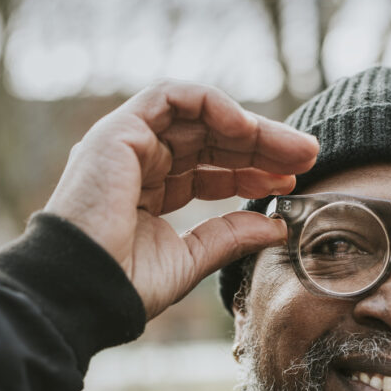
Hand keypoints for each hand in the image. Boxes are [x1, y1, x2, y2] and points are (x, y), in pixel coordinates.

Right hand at [44, 80, 318, 319]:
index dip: (251, 173)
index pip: (208, 169)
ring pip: (199, 116)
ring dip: (250, 127)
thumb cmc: (122, 286)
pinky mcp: (118, 131)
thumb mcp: (189, 260)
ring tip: (291, 147)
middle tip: (309, 156)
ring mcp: (125, 143)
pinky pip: (172, 97)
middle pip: (210, 140)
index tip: (289, 183)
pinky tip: (248, 130)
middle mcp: (136, 161)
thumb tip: (276, 227)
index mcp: (148, 192)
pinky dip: (214, 105)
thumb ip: (229, 238)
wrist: (82, 293)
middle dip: (263, 147)